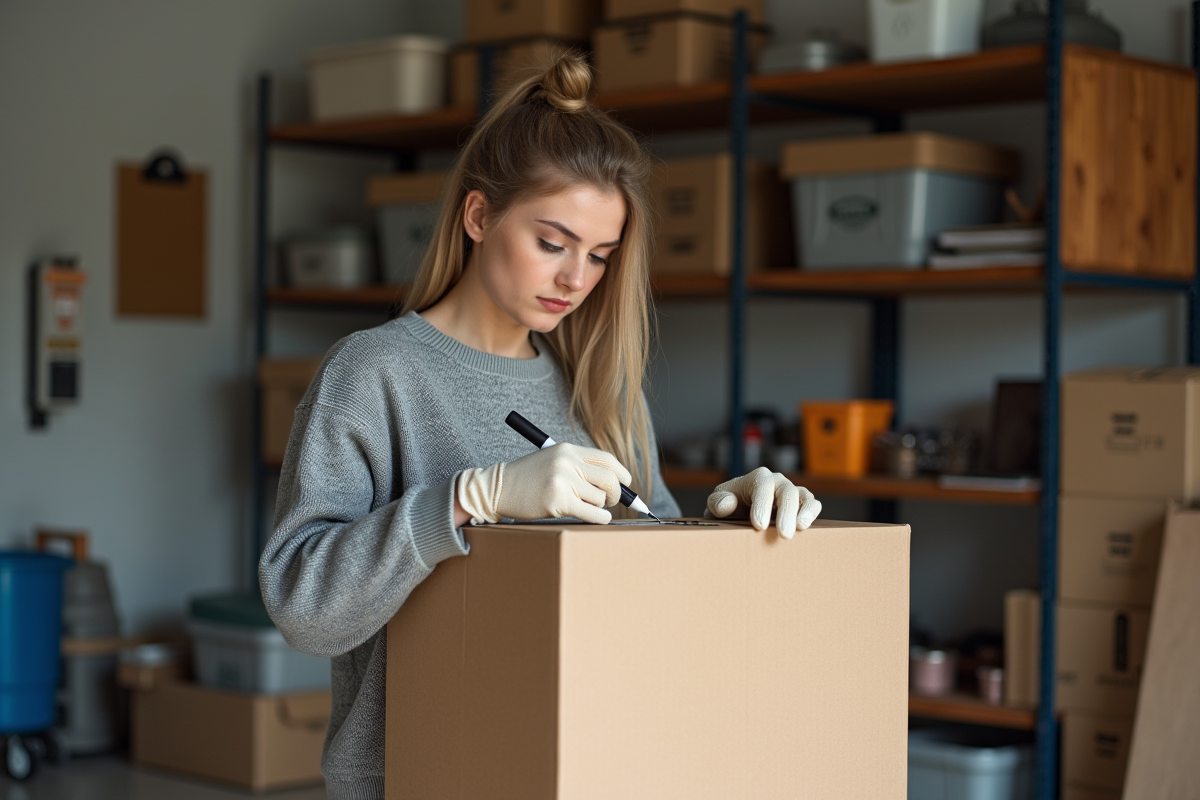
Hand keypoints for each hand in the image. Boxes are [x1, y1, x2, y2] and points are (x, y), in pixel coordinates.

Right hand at [457, 443, 631, 524]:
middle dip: (617, 494)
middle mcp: (567, 462)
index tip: (627, 484)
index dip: (622, 473)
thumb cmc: (527, 478)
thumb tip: (613, 482)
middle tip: (612, 502)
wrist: (498, 488)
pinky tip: (596, 518)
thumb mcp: (552, 460)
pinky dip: (600, 518)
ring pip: (600, 498)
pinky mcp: (558, 501)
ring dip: (600, 507)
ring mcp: (562, 481)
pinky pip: (592, 513)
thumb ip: (579, 466)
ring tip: (586, 508)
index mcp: (568, 450)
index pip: (606, 459)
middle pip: (609, 479)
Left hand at [706, 467, 821, 538]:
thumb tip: (728, 503)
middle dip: (785, 513)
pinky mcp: (801, 503)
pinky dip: (811, 513)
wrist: (740, 510)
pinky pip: (812, 503)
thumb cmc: (729, 506)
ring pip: (802, 496)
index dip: (762, 505)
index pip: (762, 487)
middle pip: (786, 492)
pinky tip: (806, 528)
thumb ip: (718, 502)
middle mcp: (777, 481)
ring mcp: (790, 491)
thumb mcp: (718, 504)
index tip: (759, 525)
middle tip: (783, 535)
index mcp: (757, 478)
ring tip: (801, 528)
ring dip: (804, 511)